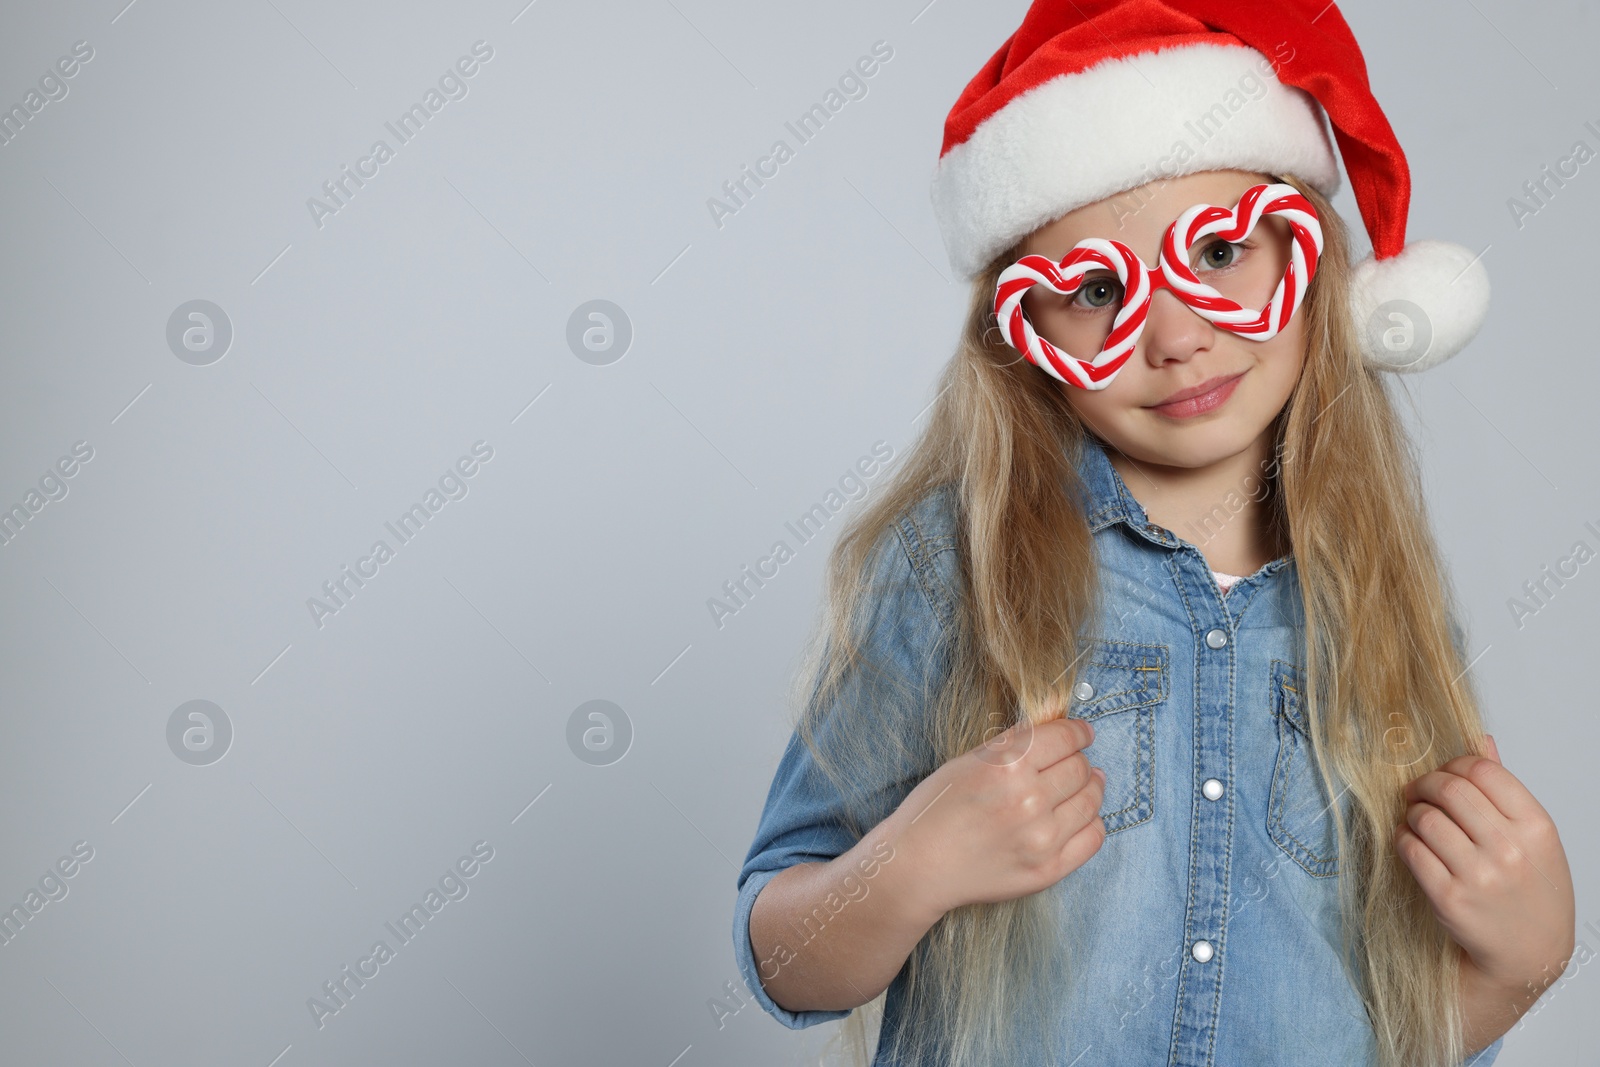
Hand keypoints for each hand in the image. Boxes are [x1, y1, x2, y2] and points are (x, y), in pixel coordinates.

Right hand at [886, 701, 1107, 919]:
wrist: (919, 866)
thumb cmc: (936, 809)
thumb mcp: (968, 761)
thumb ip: (1014, 746)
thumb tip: (1055, 733)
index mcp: (1007, 765)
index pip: (1066, 738)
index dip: (1079, 732)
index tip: (1083, 733)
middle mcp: (1029, 800)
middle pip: (1081, 769)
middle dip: (1081, 761)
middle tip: (1075, 762)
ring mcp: (1042, 838)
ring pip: (1091, 802)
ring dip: (1091, 789)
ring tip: (1085, 786)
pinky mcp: (1048, 870)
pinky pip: (1093, 838)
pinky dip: (1092, 822)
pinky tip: (1081, 817)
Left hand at [1395, 734, 1574, 1001]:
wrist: (1530, 952)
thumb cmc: (1531, 889)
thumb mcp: (1534, 838)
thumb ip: (1505, 790)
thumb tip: (1481, 740)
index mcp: (1536, 827)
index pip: (1482, 770)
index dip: (1454, 766)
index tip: (1444, 775)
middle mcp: (1510, 849)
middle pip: (1450, 789)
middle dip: (1425, 784)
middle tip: (1417, 792)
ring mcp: (1480, 875)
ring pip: (1425, 818)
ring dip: (1412, 813)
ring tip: (1416, 820)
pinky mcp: (1449, 898)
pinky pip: (1411, 850)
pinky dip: (1403, 840)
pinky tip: (1411, 843)